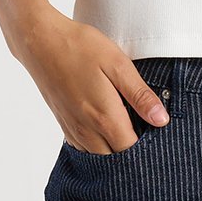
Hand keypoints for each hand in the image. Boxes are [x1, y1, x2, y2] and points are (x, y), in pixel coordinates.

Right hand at [8, 5, 170, 152]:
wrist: (40, 42)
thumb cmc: (81, 48)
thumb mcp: (118, 64)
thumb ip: (140, 95)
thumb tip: (161, 120)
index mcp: (104, 117)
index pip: (132, 150)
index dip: (148, 145)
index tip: (157, 131)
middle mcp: (87, 130)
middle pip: (116, 158)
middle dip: (132, 150)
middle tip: (146, 128)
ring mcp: (73, 129)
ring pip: (99, 156)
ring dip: (115, 148)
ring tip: (129, 126)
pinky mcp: (64, 124)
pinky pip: (84, 148)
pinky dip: (98, 144)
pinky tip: (106, 125)